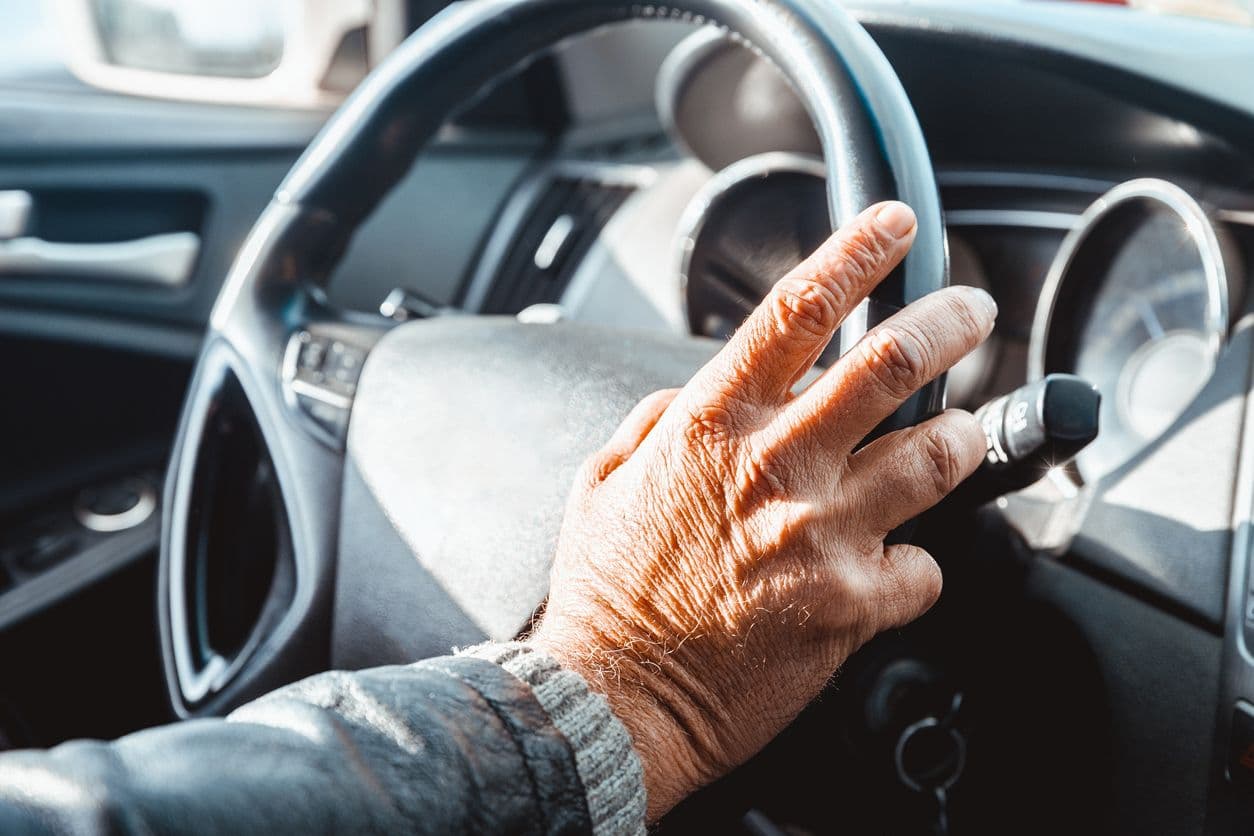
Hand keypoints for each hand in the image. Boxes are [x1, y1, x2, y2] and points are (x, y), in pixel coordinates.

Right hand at [529, 202, 996, 820]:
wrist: (618, 702)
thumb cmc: (609, 593)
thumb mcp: (603, 480)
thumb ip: (660, 420)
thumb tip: (699, 391)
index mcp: (711, 424)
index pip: (796, 310)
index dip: (856, 252)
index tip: (895, 225)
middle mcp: (774, 465)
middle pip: (892, 362)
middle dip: (948, 320)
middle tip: (970, 311)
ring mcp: (820, 534)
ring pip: (938, 454)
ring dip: (962, 435)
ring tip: (960, 434)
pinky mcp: (851, 604)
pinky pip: (926, 567)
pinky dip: (919, 564)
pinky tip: (894, 568)